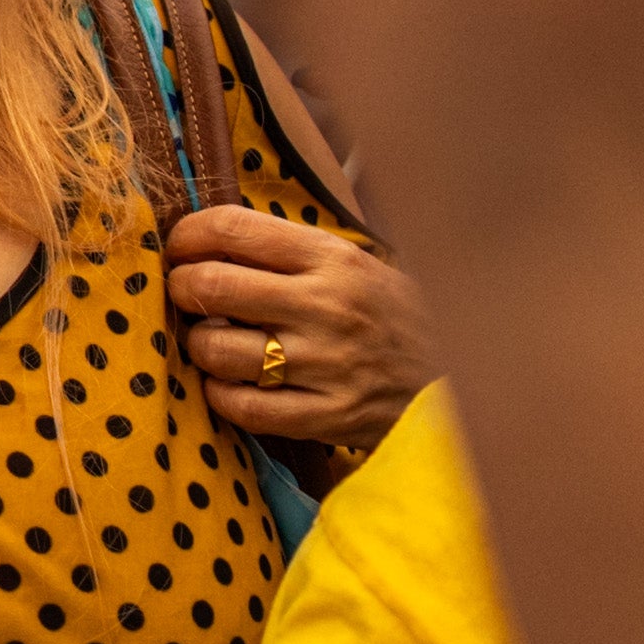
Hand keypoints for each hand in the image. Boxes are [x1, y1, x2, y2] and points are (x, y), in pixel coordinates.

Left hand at [164, 205, 427, 455]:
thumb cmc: (392, 315)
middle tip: (185, 295)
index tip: (180, 248)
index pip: (231, 228)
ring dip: (199, 346)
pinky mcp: (327, 416)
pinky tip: (230, 383)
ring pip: (216, 351)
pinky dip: (220, 394)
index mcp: (331, 257)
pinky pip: (241, 406)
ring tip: (212, 342)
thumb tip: (205, 239)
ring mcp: (326, 364)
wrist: (462, 378)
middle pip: (211, 286)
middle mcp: (326, 306)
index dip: (186, 236)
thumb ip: (287, 252)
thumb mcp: (354, 264)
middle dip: (181, 289)